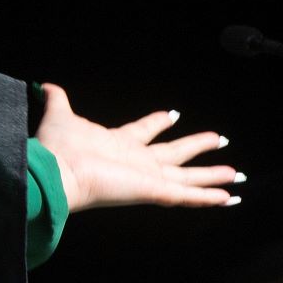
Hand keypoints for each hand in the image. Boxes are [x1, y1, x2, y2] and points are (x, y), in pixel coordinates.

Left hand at [36, 84, 242, 212]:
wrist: (55, 172)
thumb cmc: (57, 147)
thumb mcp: (60, 116)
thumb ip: (57, 100)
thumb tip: (47, 86)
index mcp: (117, 144)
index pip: (144, 131)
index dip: (158, 122)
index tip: (174, 114)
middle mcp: (136, 162)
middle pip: (174, 153)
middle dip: (196, 146)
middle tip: (219, 139)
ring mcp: (147, 178)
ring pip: (188, 176)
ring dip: (211, 175)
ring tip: (235, 174)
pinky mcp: (153, 191)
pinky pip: (186, 196)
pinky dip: (207, 197)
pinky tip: (228, 197)